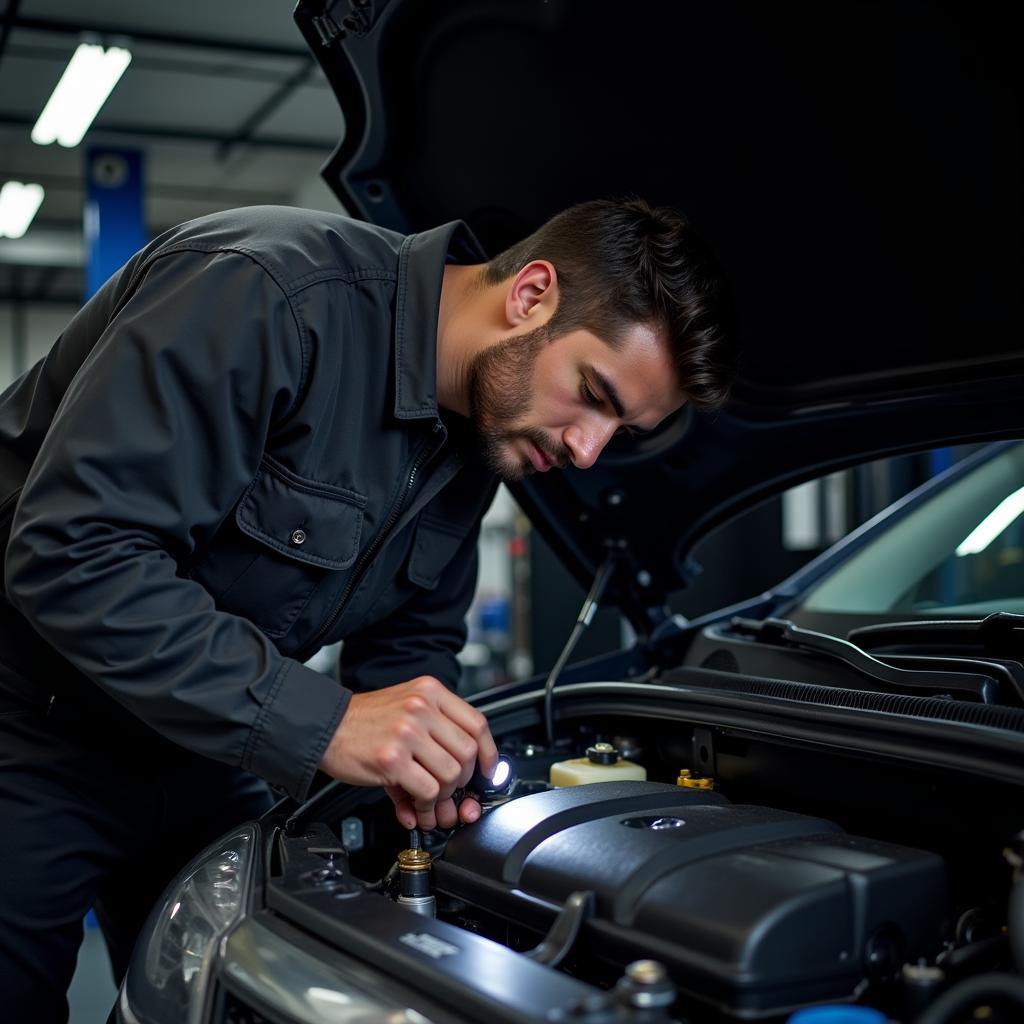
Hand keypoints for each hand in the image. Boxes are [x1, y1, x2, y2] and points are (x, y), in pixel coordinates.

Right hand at [319, 675, 497, 829]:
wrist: (324, 726)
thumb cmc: (365, 721)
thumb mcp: (406, 711)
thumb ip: (437, 738)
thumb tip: (465, 784)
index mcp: (430, 691)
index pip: (477, 723)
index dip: (489, 753)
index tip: (488, 771)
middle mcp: (422, 707)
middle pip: (467, 753)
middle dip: (462, 780)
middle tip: (448, 791)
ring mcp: (408, 732)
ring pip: (451, 775)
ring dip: (442, 796)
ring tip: (428, 801)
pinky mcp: (393, 758)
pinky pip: (428, 791)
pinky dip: (425, 806)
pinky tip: (414, 806)